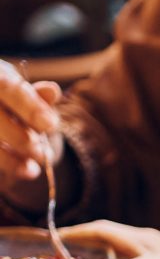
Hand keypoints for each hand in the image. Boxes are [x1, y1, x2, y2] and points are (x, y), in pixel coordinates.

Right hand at [0, 64, 62, 207]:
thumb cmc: (8, 98)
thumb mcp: (21, 91)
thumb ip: (35, 95)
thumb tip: (53, 91)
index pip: (7, 88)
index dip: (29, 107)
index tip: (51, 125)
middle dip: (21, 140)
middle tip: (43, 155)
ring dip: (11, 160)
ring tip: (34, 170)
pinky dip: (7, 164)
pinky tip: (23, 170)